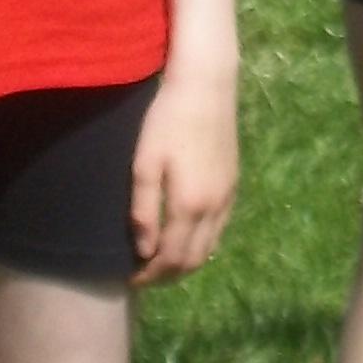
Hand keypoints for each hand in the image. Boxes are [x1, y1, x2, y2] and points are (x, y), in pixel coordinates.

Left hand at [127, 62, 238, 282]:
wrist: (206, 85)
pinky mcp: (233, 184)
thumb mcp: (145, 163)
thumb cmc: (168, 120)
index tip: (129, 277)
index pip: (170, 259)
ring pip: (209, 248)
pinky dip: (201, 243)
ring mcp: (227, 197)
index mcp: (189, 206)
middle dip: (167, 275)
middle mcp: (214, 208)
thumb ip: (144, 210)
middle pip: (193, 261)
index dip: (149, 275)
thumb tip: (144, 251)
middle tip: (143, 273)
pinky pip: (219, 229)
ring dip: (185, 261)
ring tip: (160, 258)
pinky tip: (184, 234)